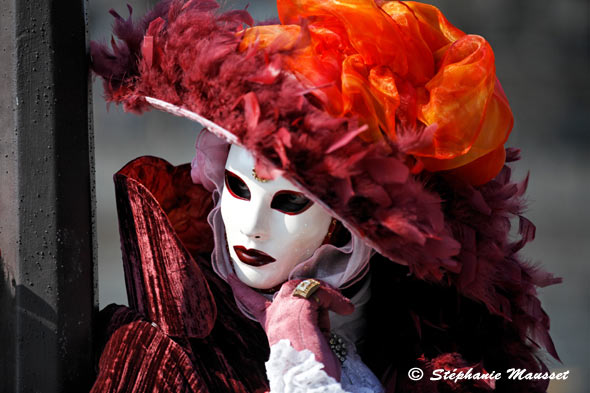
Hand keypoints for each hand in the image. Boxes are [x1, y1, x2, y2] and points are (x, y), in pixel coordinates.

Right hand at [228, 275, 353, 380]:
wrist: (307, 378)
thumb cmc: (307, 367)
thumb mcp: (301, 343)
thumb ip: (303, 324)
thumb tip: (312, 315)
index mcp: (272, 326)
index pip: (252, 302)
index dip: (241, 289)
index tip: (230, 277)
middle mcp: (275, 315)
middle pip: (290, 287)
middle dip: (312, 289)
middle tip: (335, 299)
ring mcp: (286, 309)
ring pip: (308, 287)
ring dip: (328, 296)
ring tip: (343, 308)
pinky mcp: (300, 305)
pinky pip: (321, 292)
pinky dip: (336, 299)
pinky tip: (345, 309)